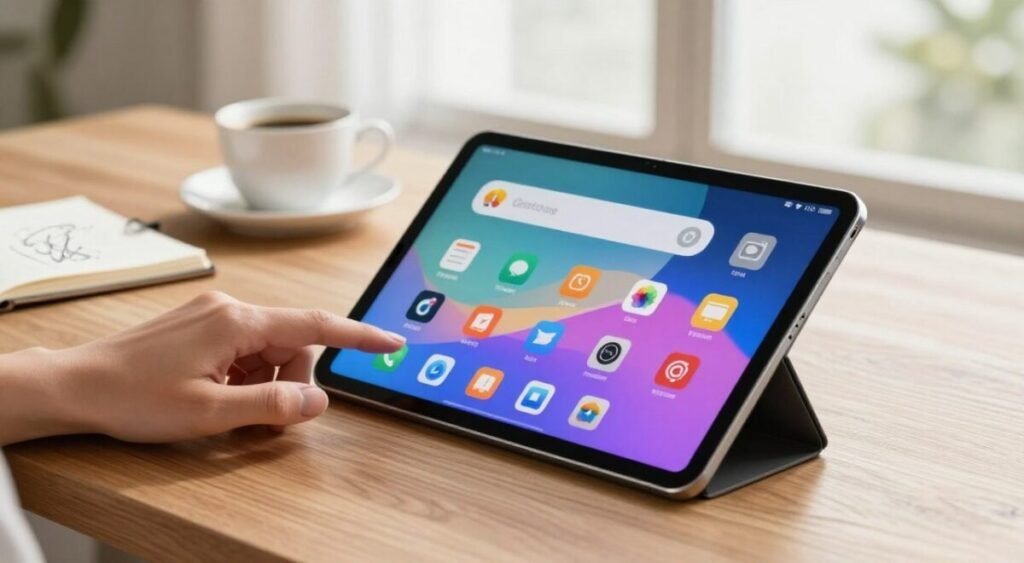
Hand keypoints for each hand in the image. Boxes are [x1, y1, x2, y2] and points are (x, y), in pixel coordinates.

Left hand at [0, 292, 404, 444]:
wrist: (75, 384)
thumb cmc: (134, 397)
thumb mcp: (210, 413)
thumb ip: (271, 407)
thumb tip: (318, 403)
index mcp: (237, 322)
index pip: (315, 325)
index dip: (358, 335)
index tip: (391, 342)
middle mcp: (229, 309)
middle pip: (292, 344)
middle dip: (291, 383)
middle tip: (266, 420)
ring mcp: (212, 316)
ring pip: (268, 350)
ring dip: (265, 384)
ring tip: (232, 412)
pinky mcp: (200, 327)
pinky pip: (244, 350)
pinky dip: (245, 377)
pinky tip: (218, 396)